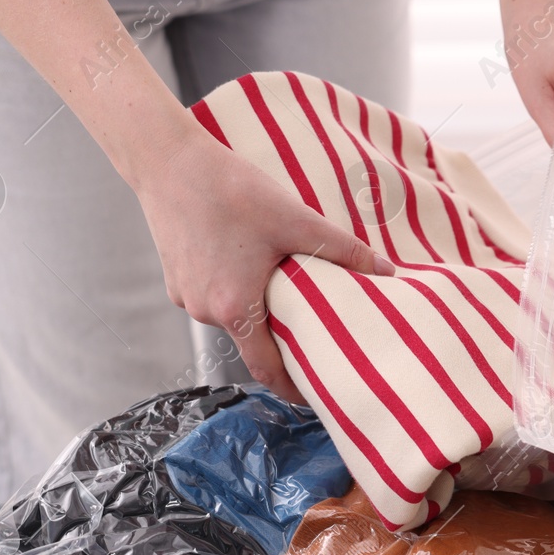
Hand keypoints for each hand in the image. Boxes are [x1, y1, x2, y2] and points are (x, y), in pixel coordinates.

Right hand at [132, 121, 393, 401]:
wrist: (167, 160)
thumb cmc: (229, 189)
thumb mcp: (294, 218)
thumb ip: (342, 249)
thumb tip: (387, 272)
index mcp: (234, 308)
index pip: (267, 370)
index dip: (293, 387)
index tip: (317, 394)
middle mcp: (205, 311)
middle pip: (253, 340)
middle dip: (283, 340)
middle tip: (316, 332)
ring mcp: (185, 296)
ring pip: (232, 315)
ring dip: (258, 309)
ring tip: (286, 288)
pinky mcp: (176, 278)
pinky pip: (213, 295)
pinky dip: (235, 289)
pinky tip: (250, 261)